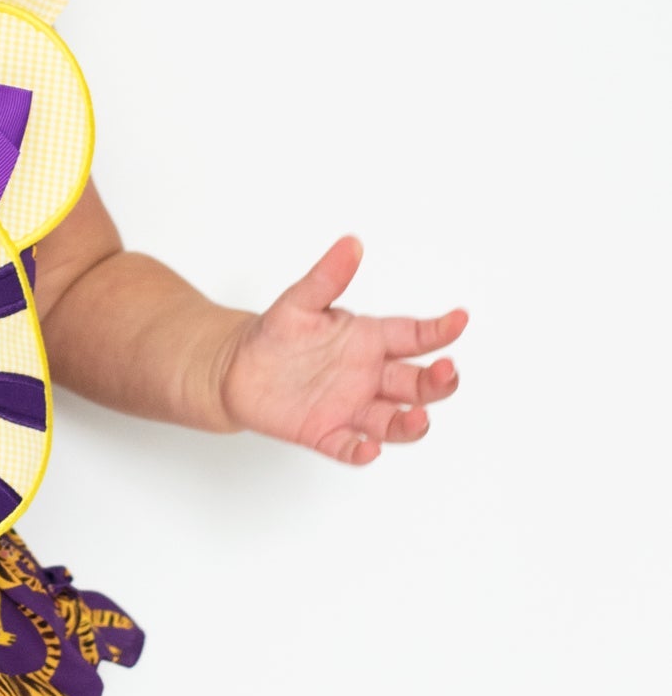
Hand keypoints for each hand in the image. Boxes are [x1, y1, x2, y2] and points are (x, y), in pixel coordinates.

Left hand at [215, 236, 465, 465]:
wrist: (235, 368)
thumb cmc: (276, 333)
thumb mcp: (299, 302)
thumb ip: (327, 277)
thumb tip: (350, 244)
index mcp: (369, 340)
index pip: (413, 336)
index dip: (438, 330)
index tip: (459, 319)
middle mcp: (370, 376)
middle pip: (417, 383)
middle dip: (437, 381)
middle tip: (447, 372)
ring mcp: (351, 407)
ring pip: (394, 421)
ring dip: (411, 423)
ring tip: (418, 418)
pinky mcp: (326, 432)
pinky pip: (349, 447)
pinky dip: (360, 451)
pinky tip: (367, 450)